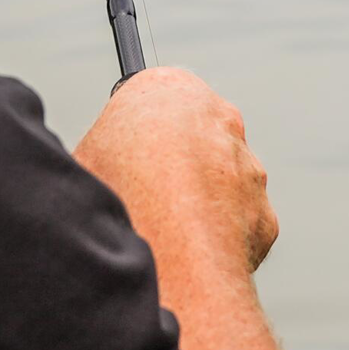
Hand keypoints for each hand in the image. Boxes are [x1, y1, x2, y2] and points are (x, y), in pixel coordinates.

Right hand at [74, 67, 277, 278]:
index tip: (122, 160)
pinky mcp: (264, 215)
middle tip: (141, 200)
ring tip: (161, 238)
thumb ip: (100, 153)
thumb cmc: (118, 192)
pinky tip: (186, 261)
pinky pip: (236, 229)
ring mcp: (249, 168)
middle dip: (172, 170)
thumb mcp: (84, 156)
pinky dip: (215, 244)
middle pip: (192, 142)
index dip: (133, 137)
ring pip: (219, 187)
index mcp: (169, 88)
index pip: (152, 104)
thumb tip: (93, 171)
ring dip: (195, 209)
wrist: (171, 243)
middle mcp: (220, 119)